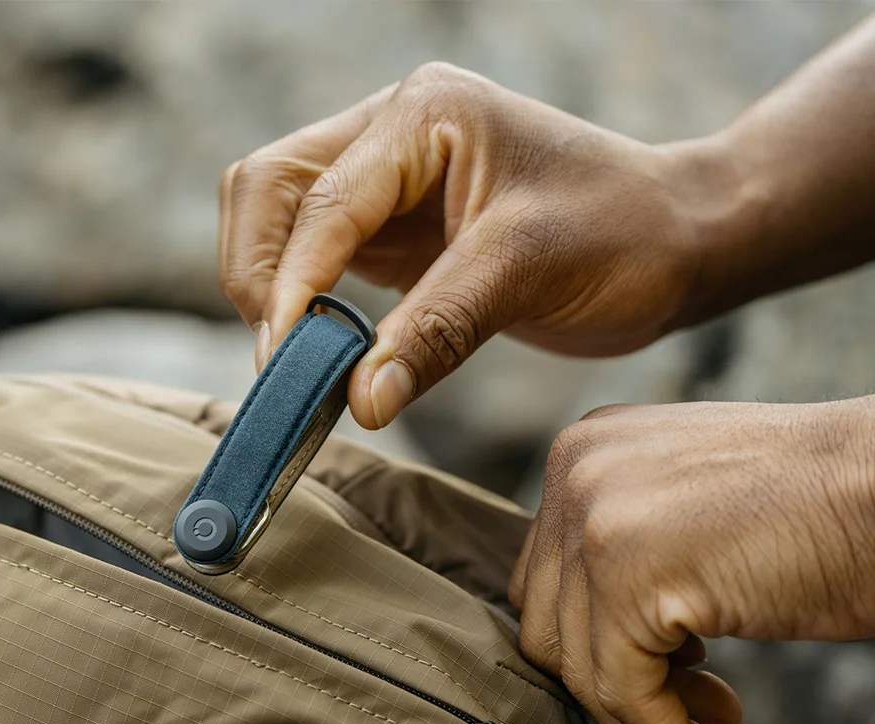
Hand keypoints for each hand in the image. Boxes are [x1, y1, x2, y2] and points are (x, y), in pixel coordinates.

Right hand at [219, 62, 727, 428]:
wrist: (672, 243)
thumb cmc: (622, 234)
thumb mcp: (526, 273)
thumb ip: (434, 333)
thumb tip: (359, 402)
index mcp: (423, 115)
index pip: (322, 198)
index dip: (292, 284)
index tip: (285, 362)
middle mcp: (392, 136)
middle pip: (269, 189)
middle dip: (258, 274)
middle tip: (281, 361)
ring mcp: (388, 185)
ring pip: (282, 223)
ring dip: (272, 289)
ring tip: (296, 362)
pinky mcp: (396, 234)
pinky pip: (320, 262)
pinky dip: (305, 307)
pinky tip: (322, 353)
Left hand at [509, 397, 874, 723]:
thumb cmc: (819, 506)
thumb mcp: (688, 514)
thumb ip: (629, 559)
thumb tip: (599, 659)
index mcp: (585, 452)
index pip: (549, 579)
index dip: (598, 646)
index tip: (664, 685)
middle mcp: (575, 472)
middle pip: (552, 624)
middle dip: (615, 691)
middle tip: (692, 718)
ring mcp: (592, 519)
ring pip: (583, 671)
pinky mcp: (625, 577)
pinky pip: (626, 697)